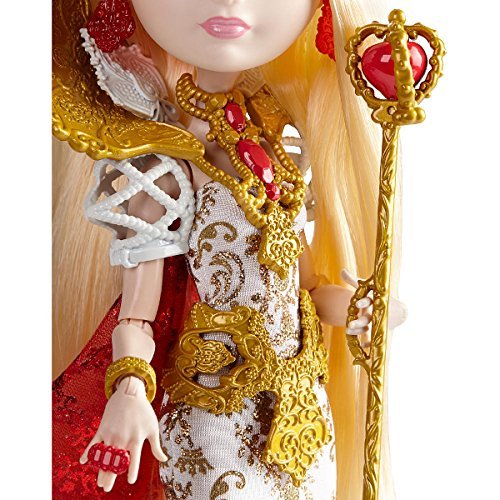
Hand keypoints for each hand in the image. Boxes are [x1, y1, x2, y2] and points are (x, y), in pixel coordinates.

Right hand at [80, 376, 167, 491]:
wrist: (130, 393)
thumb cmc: (144, 411)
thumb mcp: (153, 427)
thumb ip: (156, 446)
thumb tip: (164, 460)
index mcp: (136, 439)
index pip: (133, 460)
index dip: (131, 471)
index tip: (130, 481)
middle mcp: (122, 438)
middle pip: (115, 462)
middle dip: (111, 476)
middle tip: (107, 489)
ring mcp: (111, 434)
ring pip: (104, 456)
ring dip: (100, 470)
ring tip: (100, 482)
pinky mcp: (102, 429)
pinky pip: (93, 443)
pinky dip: (88, 452)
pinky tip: (83, 462)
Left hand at [341, 269, 407, 346]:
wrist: (399, 310)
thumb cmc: (379, 296)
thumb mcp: (367, 288)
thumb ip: (354, 281)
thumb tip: (342, 270)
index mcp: (372, 301)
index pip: (368, 301)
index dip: (363, 302)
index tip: (357, 303)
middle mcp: (374, 312)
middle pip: (366, 317)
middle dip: (358, 321)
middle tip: (350, 324)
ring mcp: (376, 322)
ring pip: (367, 328)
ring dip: (359, 331)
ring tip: (348, 332)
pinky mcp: (378, 330)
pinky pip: (373, 339)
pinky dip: (368, 342)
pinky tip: (362, 345)